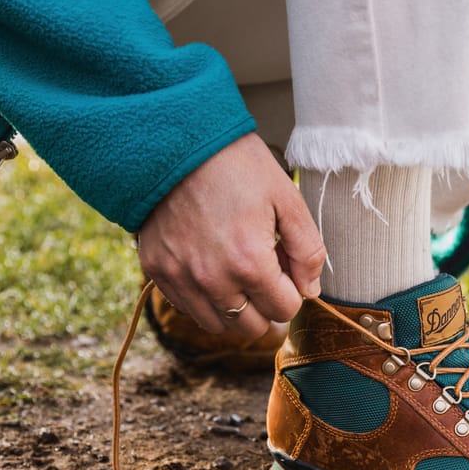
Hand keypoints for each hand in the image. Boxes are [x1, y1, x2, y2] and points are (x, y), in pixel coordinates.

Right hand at [137, 133, 325, 336]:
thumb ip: (307, 250)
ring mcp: (181, 279)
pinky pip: (188, 309)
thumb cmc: (236, 165)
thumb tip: (310, 289)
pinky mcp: (158, 272)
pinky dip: (206, 299)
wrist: (175, 142)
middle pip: (254, 327)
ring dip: (237, 308)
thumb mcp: (286, 198)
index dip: (292, 288)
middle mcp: (213, 281)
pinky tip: (212, 266)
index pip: (286, 309)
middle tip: (263, 265)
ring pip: (220, 326)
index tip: (284, 261)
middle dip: (267, 303)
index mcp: (249, 263)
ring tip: (237, 269)